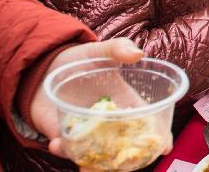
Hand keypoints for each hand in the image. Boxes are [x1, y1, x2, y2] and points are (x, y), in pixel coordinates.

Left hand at [32, 38, 145, 160]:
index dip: (157, 134)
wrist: (44, 68)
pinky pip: (67, 149)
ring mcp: (87, 129)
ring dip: (95, 162)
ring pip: (98, 152)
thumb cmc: (79, 59)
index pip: (145, 120)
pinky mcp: (64, 135)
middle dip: (127, 156)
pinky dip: (64, 151)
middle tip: (123, 163)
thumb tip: (139, 54)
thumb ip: (118, 48)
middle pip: (125, 143)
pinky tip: (57, 143)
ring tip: (87, 165)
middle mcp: (108, 119)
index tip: (164, 146)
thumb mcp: (100, 50)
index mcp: (123, 101)